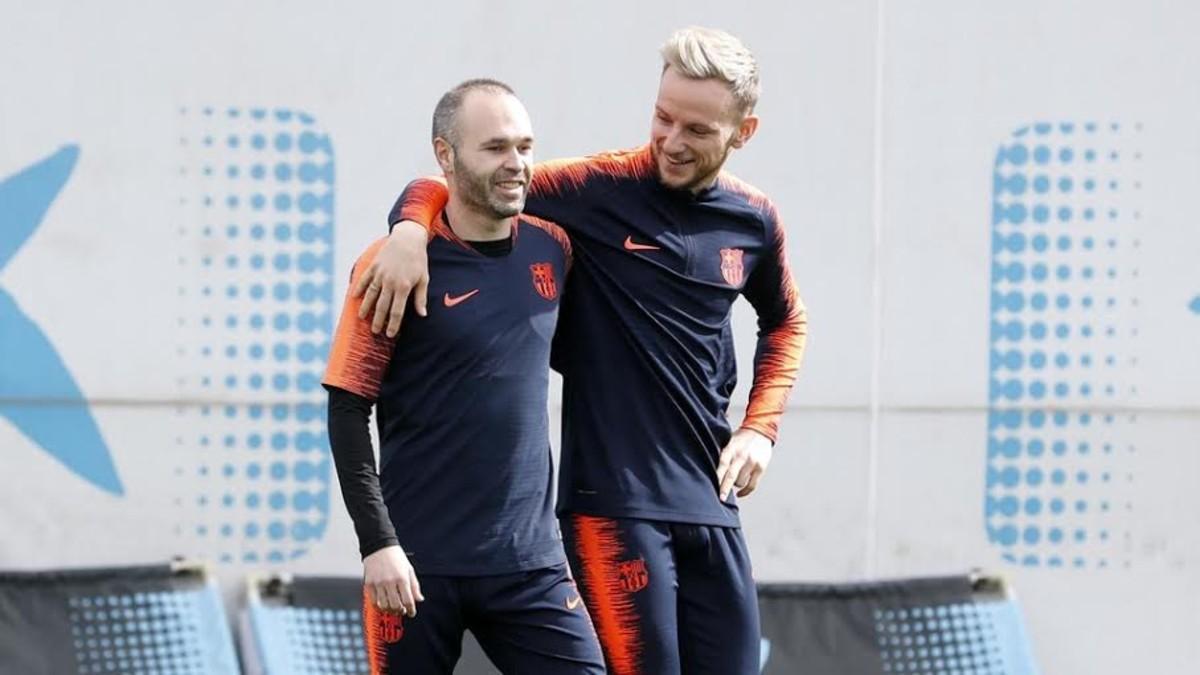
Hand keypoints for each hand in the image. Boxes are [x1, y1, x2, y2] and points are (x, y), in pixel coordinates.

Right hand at [352, 221, 428, 336]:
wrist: (408, 238)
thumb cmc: (418, 260)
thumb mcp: (424, 278)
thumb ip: (420, 298)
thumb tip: (422, 315)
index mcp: (403, 287)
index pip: (396, 311)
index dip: (393, 325)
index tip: (390, 335)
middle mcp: (390, 282)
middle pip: (382, 306)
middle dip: (378, 320)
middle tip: (375, 331)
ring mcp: (380, 274)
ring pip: (371, 294)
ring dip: (366, 307)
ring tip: (362, 318)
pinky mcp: (374, 266)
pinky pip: (364, 279)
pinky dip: (358, 288)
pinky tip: (354, 297)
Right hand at [363, 545, 423, 616]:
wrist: (379, 546)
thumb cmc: (396, 557)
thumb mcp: (409, 569)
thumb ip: (415, 586)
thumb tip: (419, 599)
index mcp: (402, 578)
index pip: (408, 600)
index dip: (411, 610)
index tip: (412, 613)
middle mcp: (390, 582)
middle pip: (396, 605)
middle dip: (400, 611)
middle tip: (402, 611)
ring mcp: (378, 583)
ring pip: (384, 605)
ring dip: (390, 610)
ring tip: (393, 608)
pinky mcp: (369, 584)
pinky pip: (373, 601)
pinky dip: (379, 606)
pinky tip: (383, 605)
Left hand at [715, 427, 773, 500]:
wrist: (761, 430)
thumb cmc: (740, 438)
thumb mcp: (728, 442)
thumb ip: (721, 454)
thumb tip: (707, 468)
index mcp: (731, 449)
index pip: (722, 465)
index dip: (716, 478)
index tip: (711, 488)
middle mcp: (741, 456)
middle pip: (731, 476)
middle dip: (724, 489)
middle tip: (720, 498)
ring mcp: (752, 462)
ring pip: (740, 482)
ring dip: (735, 485)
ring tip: (733, 481)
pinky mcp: (761, 468)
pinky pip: (752, 485)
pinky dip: (745, 491)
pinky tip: (740, 493)